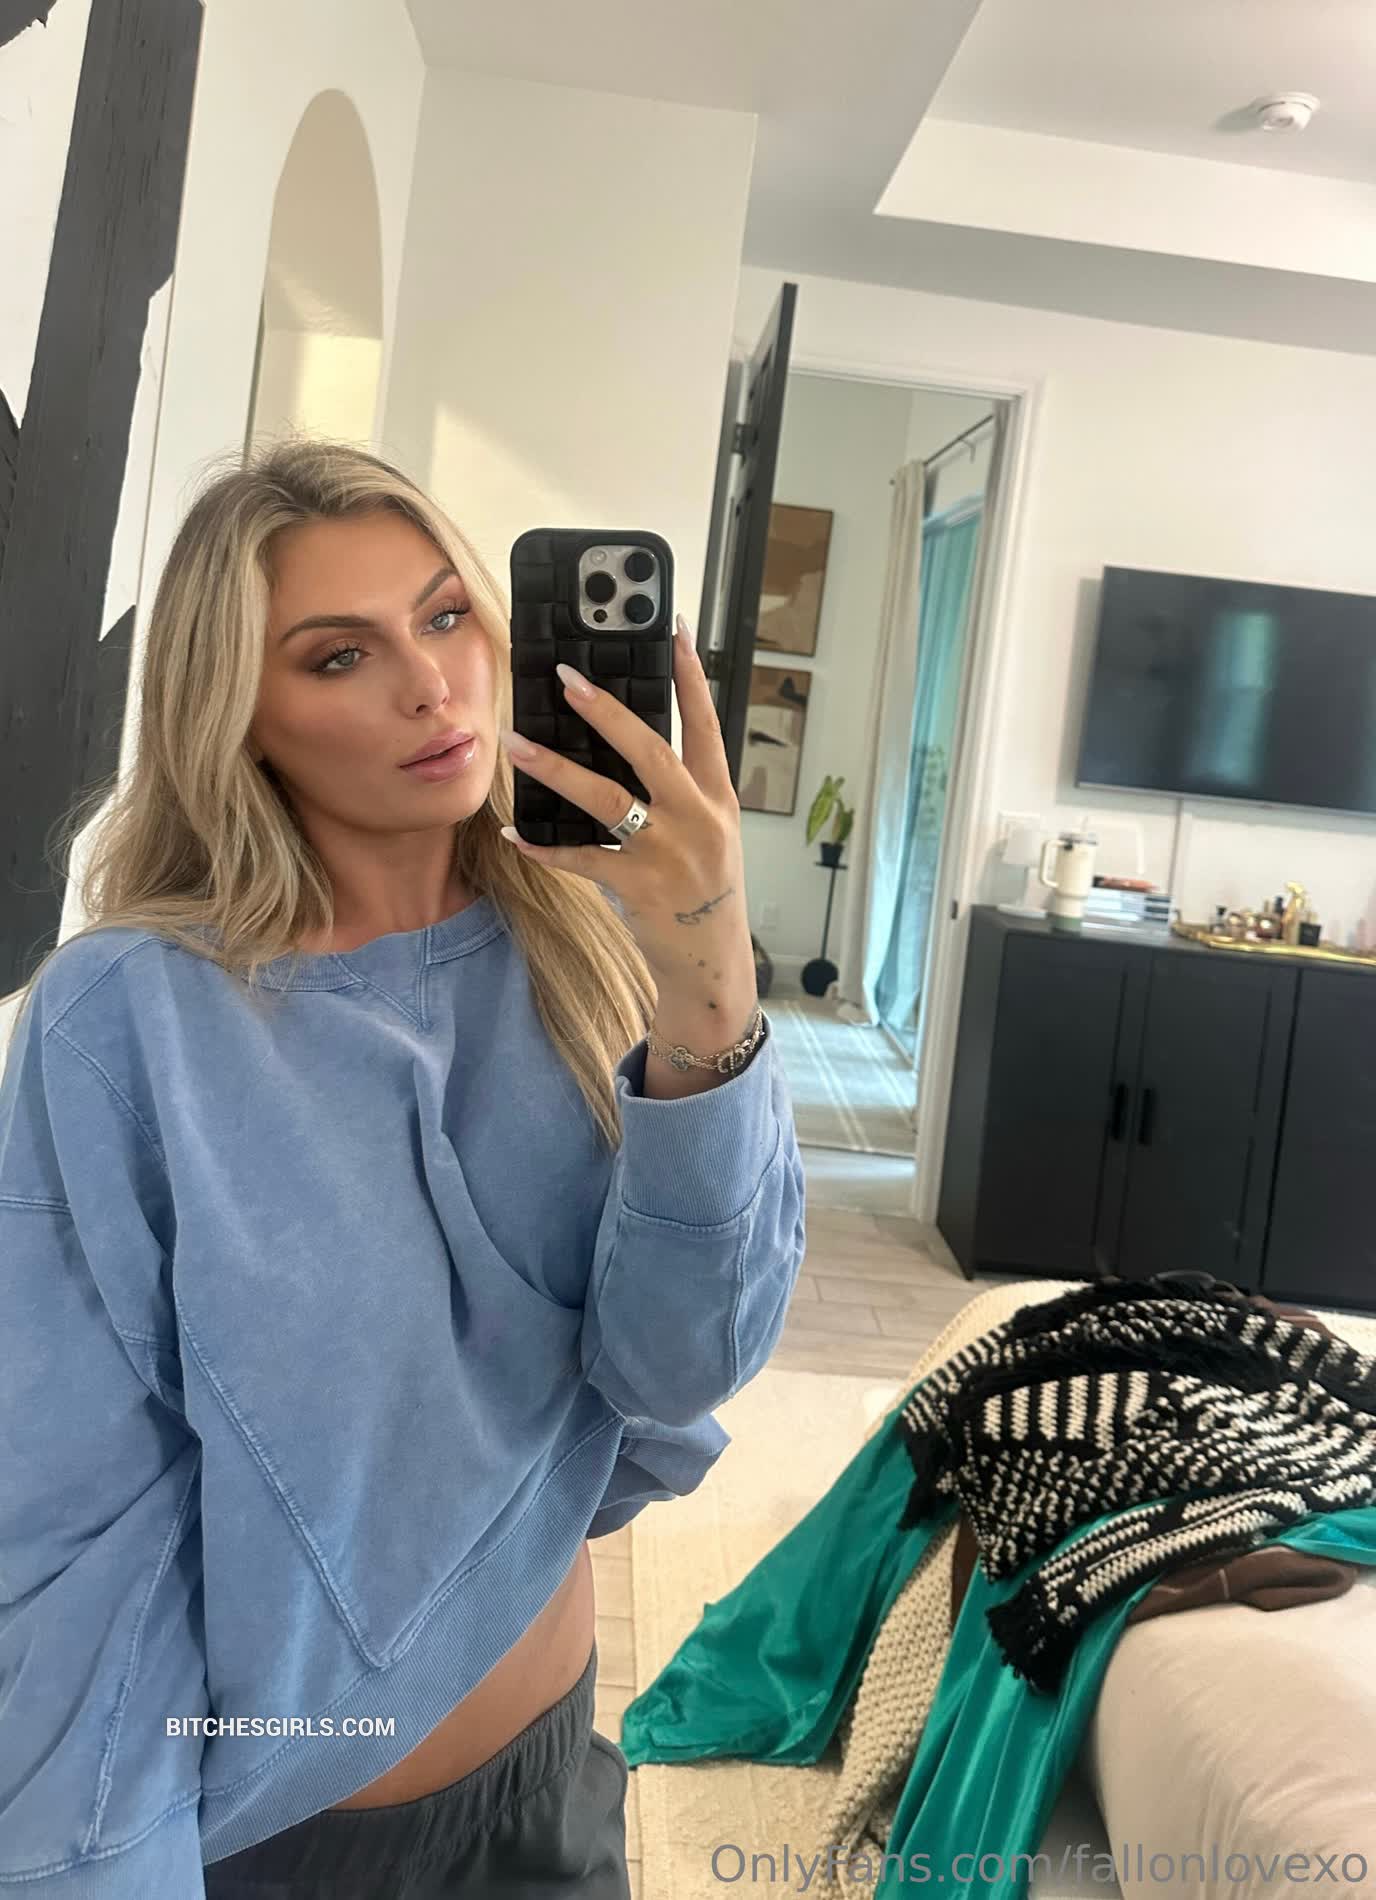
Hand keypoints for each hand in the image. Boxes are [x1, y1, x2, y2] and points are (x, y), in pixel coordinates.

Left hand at [497, 615, 756, 1022]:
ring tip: (515, 744)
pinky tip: (515, 836)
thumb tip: (627, 744)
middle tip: (568, 678)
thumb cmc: (702, 890)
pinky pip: (582, 859)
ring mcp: (669, 852)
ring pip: (608, 799)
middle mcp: (698, 818)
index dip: (691, 674)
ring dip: (556, 769)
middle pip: (651, 750)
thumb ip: (680, 791)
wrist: (712, 960)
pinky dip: (545, 848)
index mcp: (716, 797)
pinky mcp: (640, 886)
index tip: (675, 627)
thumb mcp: (709, 833)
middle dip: (607, 711)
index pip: (706, 723)